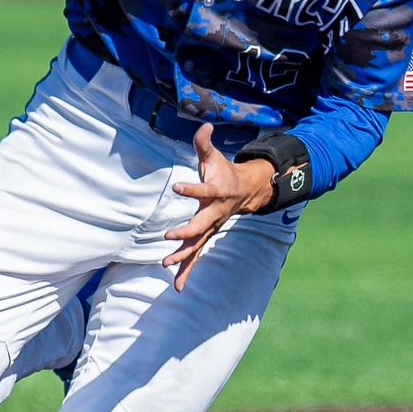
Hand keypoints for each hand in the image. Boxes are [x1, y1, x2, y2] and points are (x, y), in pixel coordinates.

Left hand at [163, 124, 275, 291]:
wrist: (246, 193)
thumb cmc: (224, 173)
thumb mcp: (214, 157)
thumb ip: (204, 143)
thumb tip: (203, 124)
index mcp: (216, 193)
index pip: (203, 191)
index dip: (191, 188)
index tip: (177, 185)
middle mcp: (214, 213)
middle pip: (200, 226)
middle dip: (185, 232)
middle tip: (169, 236)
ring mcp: (211, 228)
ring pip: (197, 246)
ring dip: (183, 257)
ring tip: (166, 264)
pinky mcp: (205, 237)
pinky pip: (196, 256)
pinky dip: (187, 271)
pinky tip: (178, 286)